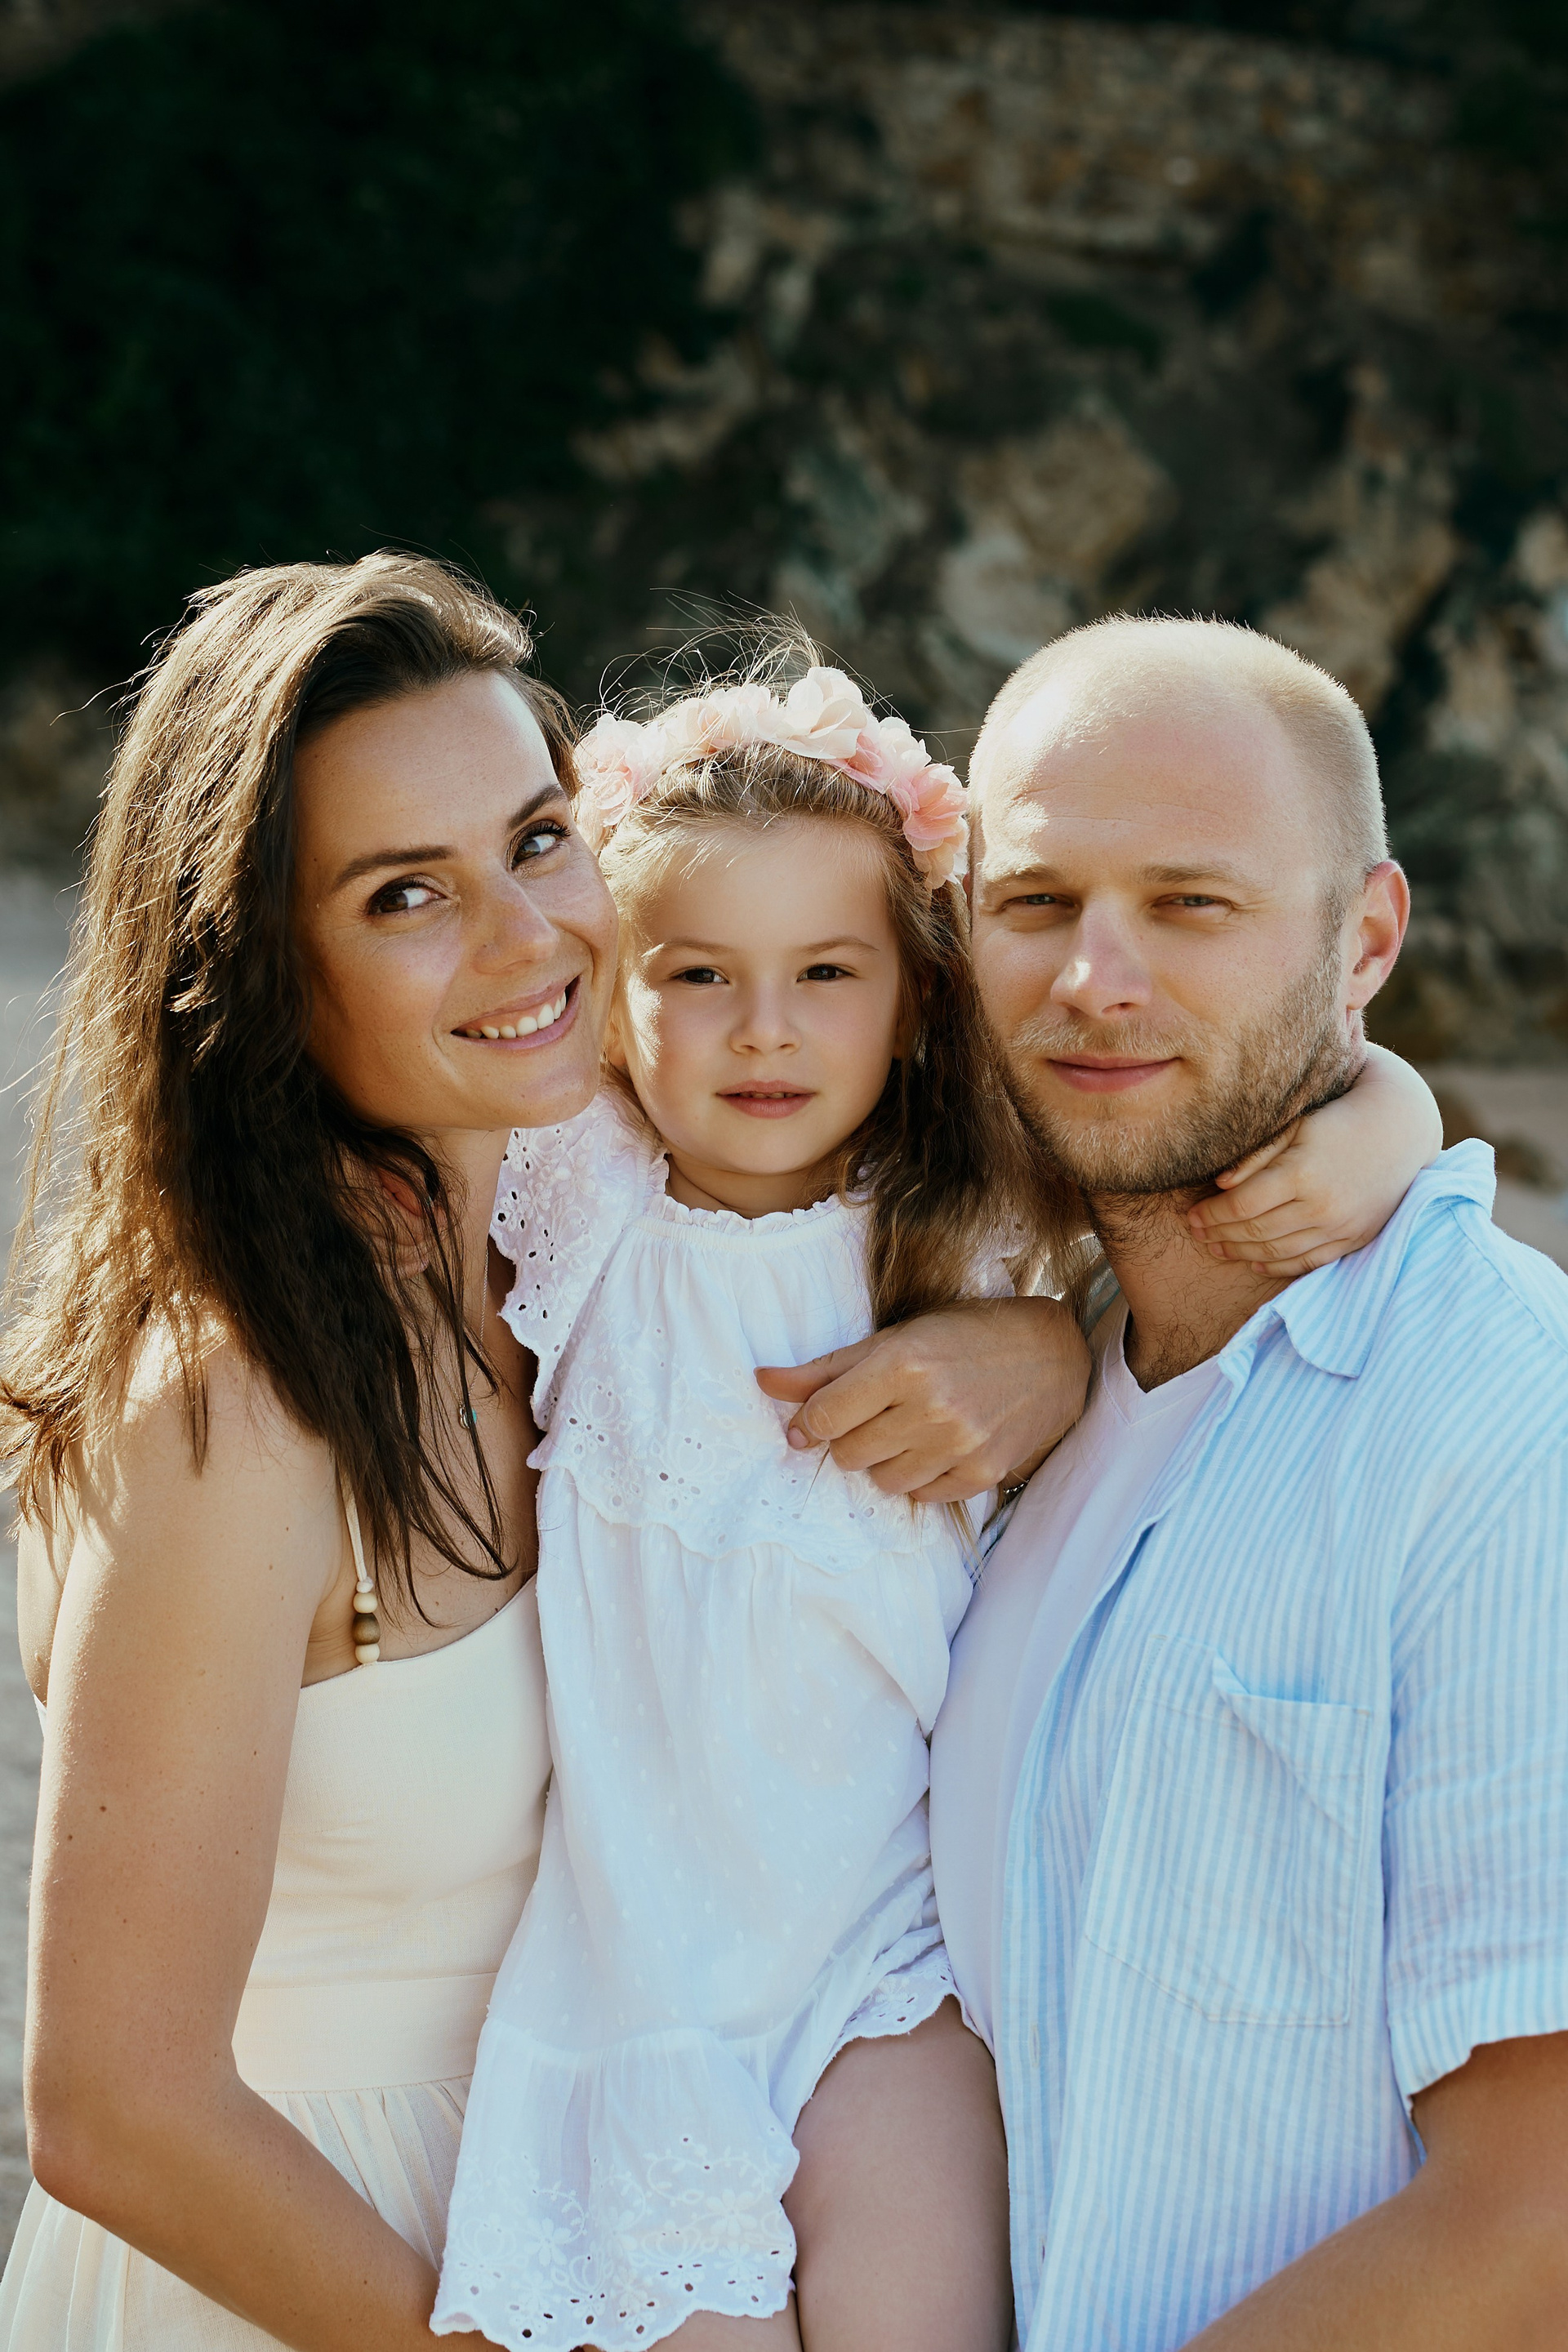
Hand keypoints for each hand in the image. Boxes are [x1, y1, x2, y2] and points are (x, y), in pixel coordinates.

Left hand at [755, 1296, 1090, 1503]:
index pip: (824, 1416)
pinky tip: (935, 1446)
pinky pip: (921, 1496)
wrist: (1050, 1356)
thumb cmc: (963, 1337)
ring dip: (883, 1460)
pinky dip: (919, 1476)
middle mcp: (930, 1406)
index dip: (809, 1422)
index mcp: (902, 1362)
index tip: (813, 1420)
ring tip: (907, 1429)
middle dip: (850, 1437)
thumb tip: (762, 1382)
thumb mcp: (893, 1338)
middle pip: (847, 1454)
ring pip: (881, 1481)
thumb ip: (825, 1367)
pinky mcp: (982, 1474)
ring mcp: (959, 1444)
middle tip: (875, 1414)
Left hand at [1184, 1121, 1344, 1276]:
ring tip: (1218, 1249)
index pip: (1243, 1205)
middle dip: (1221, 1235)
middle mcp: (1322, 1205)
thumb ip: (1257, 1156)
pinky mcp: (1355, 1238)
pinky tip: (1255, 1265)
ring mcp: (1341, 1226)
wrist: (1398, 1131)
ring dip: (1242, 1254)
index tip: (1191, 1216)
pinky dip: (1279, 1266)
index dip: (1212, 1214)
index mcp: (1302, 1173)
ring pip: (1279, 1251)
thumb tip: (1220, 1184)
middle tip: (1197, 1235)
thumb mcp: (1295, 1127)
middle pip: (1257, 1231)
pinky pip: (1310, 1261)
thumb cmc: (1336, 1122)